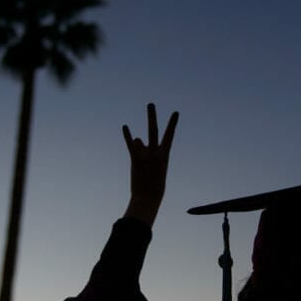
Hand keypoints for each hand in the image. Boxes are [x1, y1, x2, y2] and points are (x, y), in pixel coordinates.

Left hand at [122, 103, 178, 226]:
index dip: (172, 123)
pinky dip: (126, 135)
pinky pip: (129, 145)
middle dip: (151, 116)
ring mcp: (145, 155)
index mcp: (165, 154)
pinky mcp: (135, 158)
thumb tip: (137, 138)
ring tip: (141, 163)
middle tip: (150, 104)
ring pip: (138, 141)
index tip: (175, 112)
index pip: (170, 135)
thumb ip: (146, 149)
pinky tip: (125, 126)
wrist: (149, 197)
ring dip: (137, 148)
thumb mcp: (156, 166)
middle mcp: (155, 152)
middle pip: (153, 129)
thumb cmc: (155, 183)